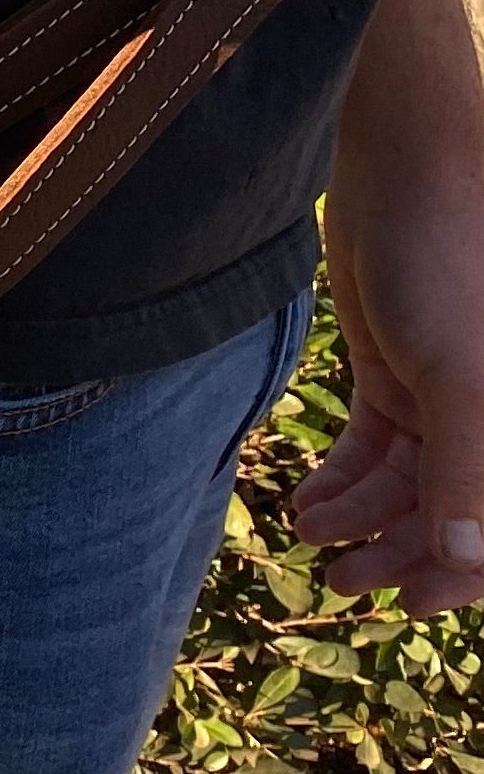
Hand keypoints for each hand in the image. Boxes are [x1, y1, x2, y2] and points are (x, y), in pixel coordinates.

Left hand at [292, 198, 483, 617]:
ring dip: (361, 519)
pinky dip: (343, 479)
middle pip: (453, 515)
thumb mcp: (460, 375)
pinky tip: (307, 500)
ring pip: (407, 489)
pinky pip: (375, 450)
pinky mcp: (398, 376)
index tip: (406, 603)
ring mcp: (446, 401)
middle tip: (341, 579)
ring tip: (310, 532)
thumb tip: (464, 559)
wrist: (403, 170)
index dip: (460, 573)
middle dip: (401, 551)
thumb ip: (467, 472)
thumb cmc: (451, 261)